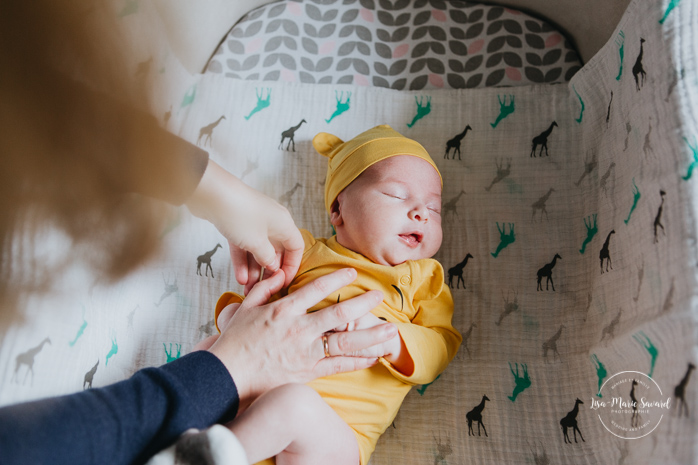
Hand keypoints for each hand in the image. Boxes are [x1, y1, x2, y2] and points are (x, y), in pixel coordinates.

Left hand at [185, 159, 303, 288]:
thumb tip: (272, 266)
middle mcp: (272, 222)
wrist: (211, 194)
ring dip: (253, 269)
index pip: (296, 248)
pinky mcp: (237, 223)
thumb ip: (267, 258)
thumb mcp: (257, 243)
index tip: (284, 282)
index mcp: (284, 223)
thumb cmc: (240, 215)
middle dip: (268, 272)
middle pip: (276, 251)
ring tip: (247, 288)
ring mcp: (254, 222)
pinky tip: (239, 277)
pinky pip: (244, 245)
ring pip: (258, 250)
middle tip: (262, 290)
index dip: (292, 266)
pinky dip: (242, 260)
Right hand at [207, 268, 397, 403]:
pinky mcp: (307, 372)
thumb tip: (279, 272)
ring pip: (345, 343)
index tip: (352, 273)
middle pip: (338, 315)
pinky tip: (374, 356)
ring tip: (390, 330)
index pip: (315, 290)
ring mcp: (305, 353)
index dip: (336, 279)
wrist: (226, 375)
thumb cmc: (234, 341)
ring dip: (370, 335)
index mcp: (283, 311)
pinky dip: (358, 361)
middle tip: (379, 296)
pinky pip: (338, 366)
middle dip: (362, 304)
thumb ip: (265, 288)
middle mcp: (298, 330)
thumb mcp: (245, 307)